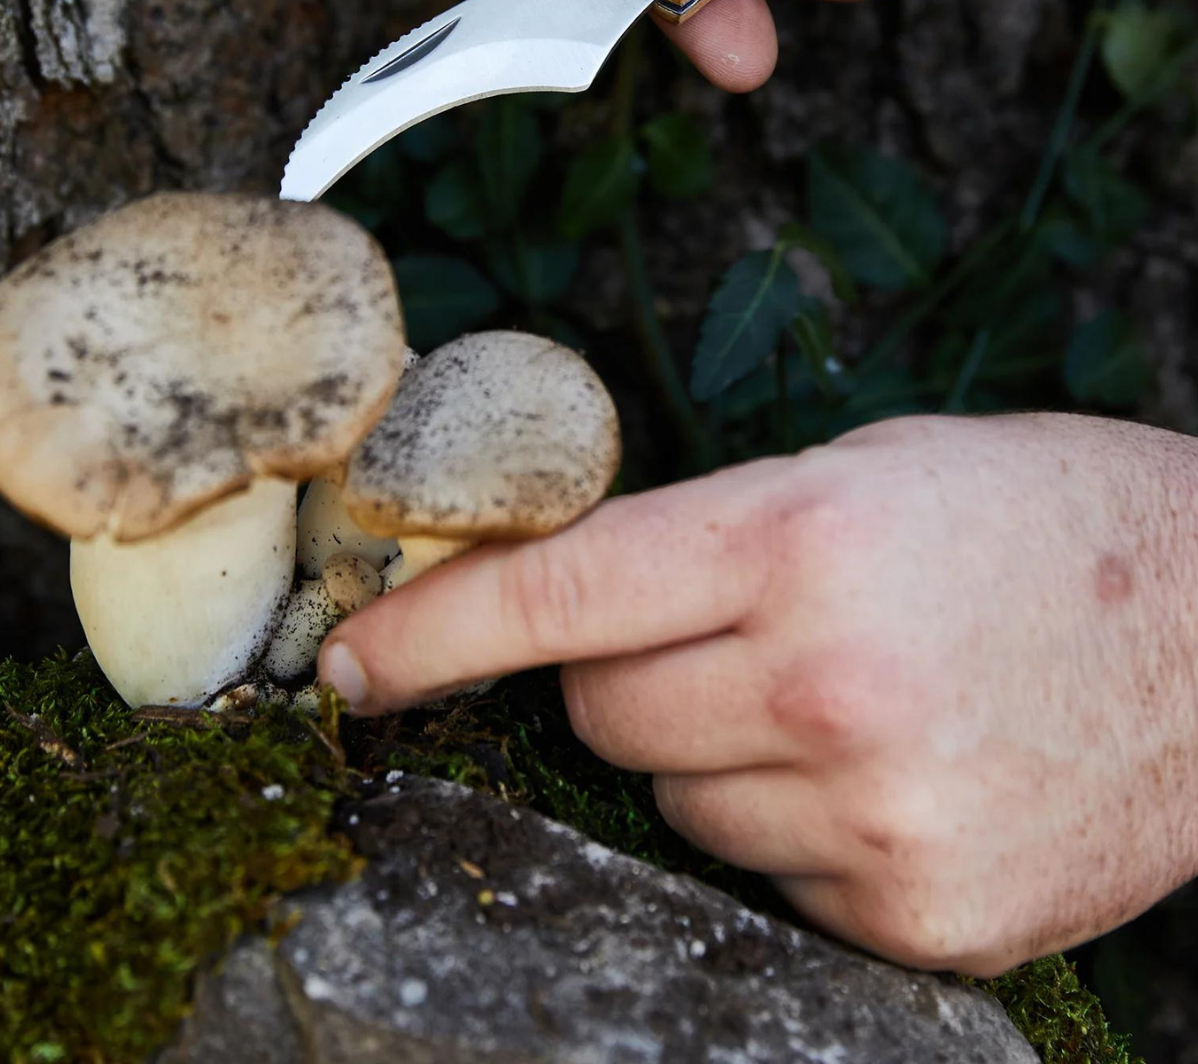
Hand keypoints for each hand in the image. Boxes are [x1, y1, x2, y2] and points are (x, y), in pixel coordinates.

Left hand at [321, 413, 1197, 974]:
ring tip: (840, 700)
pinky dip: (795, 830)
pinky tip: (890, 775)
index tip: (349, 666)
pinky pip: (766, 881)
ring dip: (716, 754)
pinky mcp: (921, 918)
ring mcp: (876, 818)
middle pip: (599, 710)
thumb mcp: (864, 471)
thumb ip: (706, 538)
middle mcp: (826, 683)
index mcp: (801, 538)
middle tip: (730, 634)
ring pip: (675, 799)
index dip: (431, 632)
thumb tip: (563, 608)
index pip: (557, 593)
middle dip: (626, 674)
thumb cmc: (1041, 518)